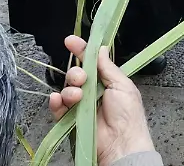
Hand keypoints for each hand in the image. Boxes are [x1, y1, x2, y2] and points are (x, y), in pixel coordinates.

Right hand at [49, 36, 155, 165]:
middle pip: (76, 74)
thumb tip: (100, 48)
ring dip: (69, 89)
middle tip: (81, 78)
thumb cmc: (128, 115)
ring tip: (77, 96)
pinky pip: (58, 108)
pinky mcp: (70, 120)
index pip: (91, 62)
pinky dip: (56, 102)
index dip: (81, 50)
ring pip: (66, 89)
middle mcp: (93, 92)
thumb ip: (108, 67)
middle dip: (76, 72)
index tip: (70, 41)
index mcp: (107, 82)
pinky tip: (58, 100)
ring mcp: (80, 106)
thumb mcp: (122, 85)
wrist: (121, 143)